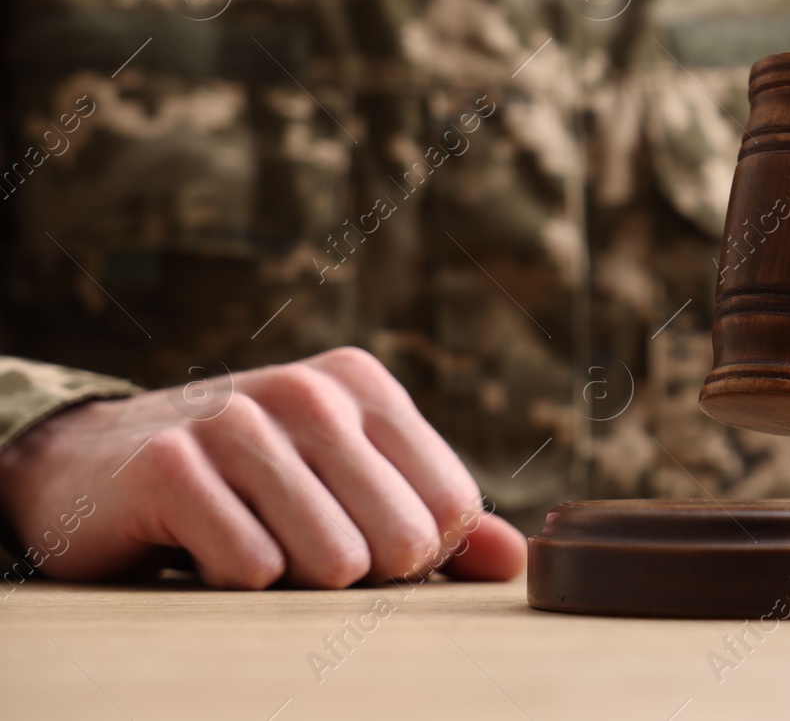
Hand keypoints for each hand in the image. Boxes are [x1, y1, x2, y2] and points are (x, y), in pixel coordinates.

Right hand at [0, 348, 526, 588]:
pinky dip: (236, 581)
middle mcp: (310, 391)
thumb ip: (433, 519)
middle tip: (308, 553)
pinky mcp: (171, 465)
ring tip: (260, 548)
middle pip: (405, 540)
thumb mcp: (346, 483)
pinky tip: (206, 547)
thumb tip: (515, 558)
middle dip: (365, 574)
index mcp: (363, 384)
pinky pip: (250, 567)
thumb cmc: (248, 482)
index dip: (421, 555)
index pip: (453, 507)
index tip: (367, 544)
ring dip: (299, 581)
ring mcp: (238, 419)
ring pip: (334, 560)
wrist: (99, 466)